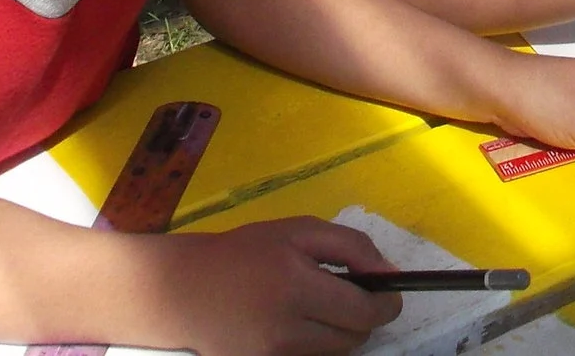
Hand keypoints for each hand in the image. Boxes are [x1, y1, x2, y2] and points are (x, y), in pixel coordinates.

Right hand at [149, 217, 400, 355]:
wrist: (185, 290)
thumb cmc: (245, 252)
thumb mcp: (298, 230)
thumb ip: (351, 247)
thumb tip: (388, 273)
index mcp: (297, 287)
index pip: (364, 313)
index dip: (386, 304)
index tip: (388, 293)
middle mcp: (287, 331)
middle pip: (355, 339)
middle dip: (363, 317)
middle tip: (347, 294)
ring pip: (336, 353)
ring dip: (339, 332)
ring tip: (316, 307)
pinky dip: (315, 345)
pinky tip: (296, 324)